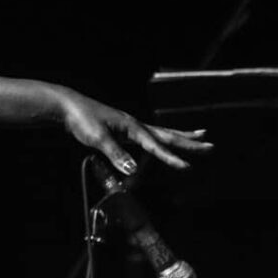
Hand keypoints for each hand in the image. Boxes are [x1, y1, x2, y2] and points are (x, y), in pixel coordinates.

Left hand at [53, 87, 211, 173]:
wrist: (66, 107)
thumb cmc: (82, 119)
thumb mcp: (98, 138)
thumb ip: (116, 154)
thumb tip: (132, 170)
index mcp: (132, 127)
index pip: (155, 146)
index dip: (171, 158)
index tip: (188, 167)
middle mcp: (134, 125)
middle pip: (167, 135)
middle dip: (188, 142)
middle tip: (210, 145)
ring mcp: (129, 127)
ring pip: (159, 134)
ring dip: (178, 137)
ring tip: (197, 137)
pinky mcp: (121, 130)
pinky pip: (147, 137)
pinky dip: (160, 141)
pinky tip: (160, 144)